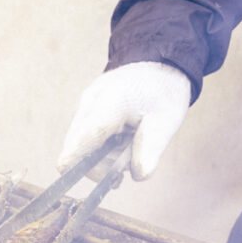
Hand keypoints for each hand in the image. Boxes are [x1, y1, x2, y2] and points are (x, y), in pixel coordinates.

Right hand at [58, 62, 190, 180]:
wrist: (157, 62)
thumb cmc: (163, 91)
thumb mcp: (167, 120)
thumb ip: (151, 148)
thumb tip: (139, 176)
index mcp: (109, 104)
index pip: (79, 144)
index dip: (81, 169)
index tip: (107, 180)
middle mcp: (88, 104)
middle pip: (75, 151)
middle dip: (99, 166)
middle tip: (127, 165)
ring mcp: (82, 106)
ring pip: (77, 146)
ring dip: (100, 158)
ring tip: (126, 150)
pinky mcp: (82, 110)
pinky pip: (81, 138)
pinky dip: (98, 148)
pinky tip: (118, 143)